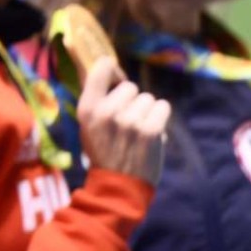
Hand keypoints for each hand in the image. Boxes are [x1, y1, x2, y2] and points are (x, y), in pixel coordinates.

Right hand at [77, 57, 169, 185]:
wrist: (118, 186)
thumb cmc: (103, 152)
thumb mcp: (88, 125)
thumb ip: (95, 98)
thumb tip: (107, 65)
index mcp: (87, 108)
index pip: (101, 67)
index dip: (111, 69)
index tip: (115, 79)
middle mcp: (107, 111)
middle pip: (129, 87)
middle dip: (130, 101)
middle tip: (125, 122)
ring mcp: (130, 121)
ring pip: (147, 98)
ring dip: (146, 112)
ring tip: (138, 131)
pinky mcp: (151, 130)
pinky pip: (162, 107)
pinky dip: (160, 118)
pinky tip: (152, 132)